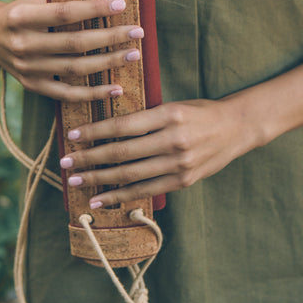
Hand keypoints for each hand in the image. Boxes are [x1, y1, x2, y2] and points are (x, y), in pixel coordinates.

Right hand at [0, 0, 144, 100]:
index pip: (64, 13)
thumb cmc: (20, 11)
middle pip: (74, 43)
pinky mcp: (32, 85)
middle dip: (110, 38)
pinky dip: (93, 93)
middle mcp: (22, 44)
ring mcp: (27, 68)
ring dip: (108, 63)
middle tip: (137, 31)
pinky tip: (117, 87)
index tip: (121, 5)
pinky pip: (67, 94)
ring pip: (75, 69)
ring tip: (133, 54)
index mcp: (21, 17)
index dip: (94, 9)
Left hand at [60, 98, 261, 205]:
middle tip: (66, 161)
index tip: (73, 134)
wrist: (236, 128)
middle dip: (89, 158)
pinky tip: (103, 198)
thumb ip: (146, 116)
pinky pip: (146, 190)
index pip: (123, 125)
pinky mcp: (183, 181)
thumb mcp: (173, 104)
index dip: (95, 131)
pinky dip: (122, 196)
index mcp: (169, 115)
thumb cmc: (199, 111)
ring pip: (131, 175)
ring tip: (77, 180)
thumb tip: (107, 126)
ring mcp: (179, 164)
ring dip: (100, 180)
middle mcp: (174, 140)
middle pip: (122, 152)